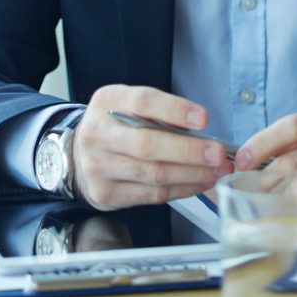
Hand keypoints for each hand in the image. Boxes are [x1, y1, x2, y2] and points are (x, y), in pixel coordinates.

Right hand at [71, 85, 233, 209]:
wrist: (78, 156)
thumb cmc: (115, 126)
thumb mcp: (127, 105)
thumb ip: (157, 112)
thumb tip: (202, 130)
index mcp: (106, 102)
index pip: (142, 102)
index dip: (174, 110)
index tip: (203, 118)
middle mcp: (97, 134)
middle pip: (148, 145)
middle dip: (189, 151)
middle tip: (219, 153)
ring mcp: (98, 167)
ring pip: (153, 174)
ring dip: (192, 174)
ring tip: (217, 170)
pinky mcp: (105, 194)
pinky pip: (151, 195)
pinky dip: (181, 189)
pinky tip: (199, 182)